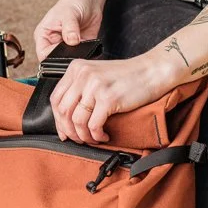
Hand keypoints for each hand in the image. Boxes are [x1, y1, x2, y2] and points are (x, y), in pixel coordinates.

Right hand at [34, 0, 103, 60]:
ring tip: (83, 43)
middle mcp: (53, 43)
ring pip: (70, 60)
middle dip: (66, 57)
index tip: (64, 52)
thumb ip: (69, 28)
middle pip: (56, 59)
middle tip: (76, 48)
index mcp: (43, 35)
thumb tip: (72, 41)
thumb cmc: (73, 2)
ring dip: (77, 56)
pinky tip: (90, 45)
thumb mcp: (69, 13)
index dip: (51, 57)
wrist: (88, 0)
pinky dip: (87, 55)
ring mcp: (67, 46)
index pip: (42, 54)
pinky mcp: (80, 48)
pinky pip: (82, 57)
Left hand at [49, 54, 178, 144]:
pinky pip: (93, 125)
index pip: (55, 98)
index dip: (57, 119)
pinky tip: (103, 136)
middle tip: (78, 139)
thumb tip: (66, 118)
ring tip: (92, 138)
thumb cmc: (127, 76)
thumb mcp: (96, 75)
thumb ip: (80, 89)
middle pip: (63, 111)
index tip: (64, 131)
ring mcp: (95, 86)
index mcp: (76, 68)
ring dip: (83, 136)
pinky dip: (96, 136)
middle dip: (69, 131)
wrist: (151, 71)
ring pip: (76, 121)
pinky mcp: (108, 98)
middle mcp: (82, 75)